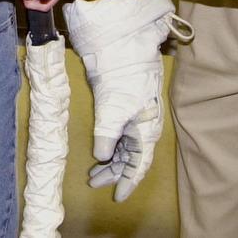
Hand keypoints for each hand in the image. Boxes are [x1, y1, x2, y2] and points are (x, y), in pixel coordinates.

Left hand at [63, 0, 177, 201]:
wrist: (121, 41)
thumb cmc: (122, 72)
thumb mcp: (113, 106)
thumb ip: (107, 134)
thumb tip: (101, 155)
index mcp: (146, 125)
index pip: (140, 162)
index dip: (129, 180)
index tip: (118, 196)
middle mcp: (143, 122)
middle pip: (131, 156)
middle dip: (114, 172)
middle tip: (94, 182)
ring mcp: (133, 112)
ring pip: (124, 145)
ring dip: (109, 159)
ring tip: (92, 172)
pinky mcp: (122, 102)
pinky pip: (118, 132)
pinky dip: (108, 143)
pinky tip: (98, 150)